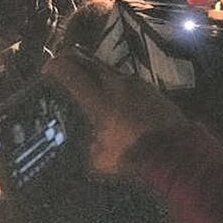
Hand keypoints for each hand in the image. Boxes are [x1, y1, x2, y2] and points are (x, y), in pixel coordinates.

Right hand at [42, 49, 187, 173]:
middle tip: (64, 65)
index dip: (56, 67)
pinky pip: (127, 82)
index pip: (72, 74)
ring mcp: (136, 84)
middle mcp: (116, 85)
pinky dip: (117, 85)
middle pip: (90, 63)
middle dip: (74, 61)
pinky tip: (116, 97)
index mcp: (99, 100)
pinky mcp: (151, 89)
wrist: (175, 150)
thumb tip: (93, 145)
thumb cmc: (134, 155)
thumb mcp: (102, 160)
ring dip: (97, 73)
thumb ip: (92, 148)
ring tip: (89, 82)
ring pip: (110, 71)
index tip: (47, 68)